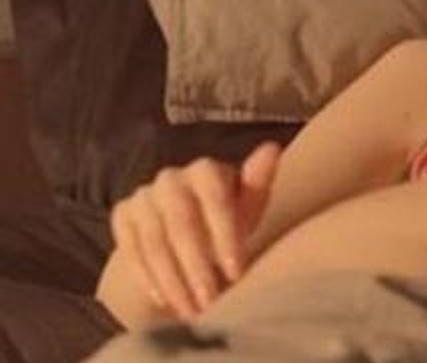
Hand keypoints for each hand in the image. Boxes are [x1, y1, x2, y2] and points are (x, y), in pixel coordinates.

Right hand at [109, 142, 281, 317]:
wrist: (186, 233)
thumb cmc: (227, 219)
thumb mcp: (247, 205)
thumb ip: (258, 181)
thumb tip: (272, 148)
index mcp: (206, 170)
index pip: (215, 199)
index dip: (226, 236)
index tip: (237, 272)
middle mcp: (171, 178)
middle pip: (182, 224)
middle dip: (197, 266)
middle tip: (211, 300)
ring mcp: (143, 196)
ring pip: (154, 241)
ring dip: (173, 279)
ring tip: (191, 309)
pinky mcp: (122, 215)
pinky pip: (130, 249)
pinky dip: (147, 277)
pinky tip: (163, 299)